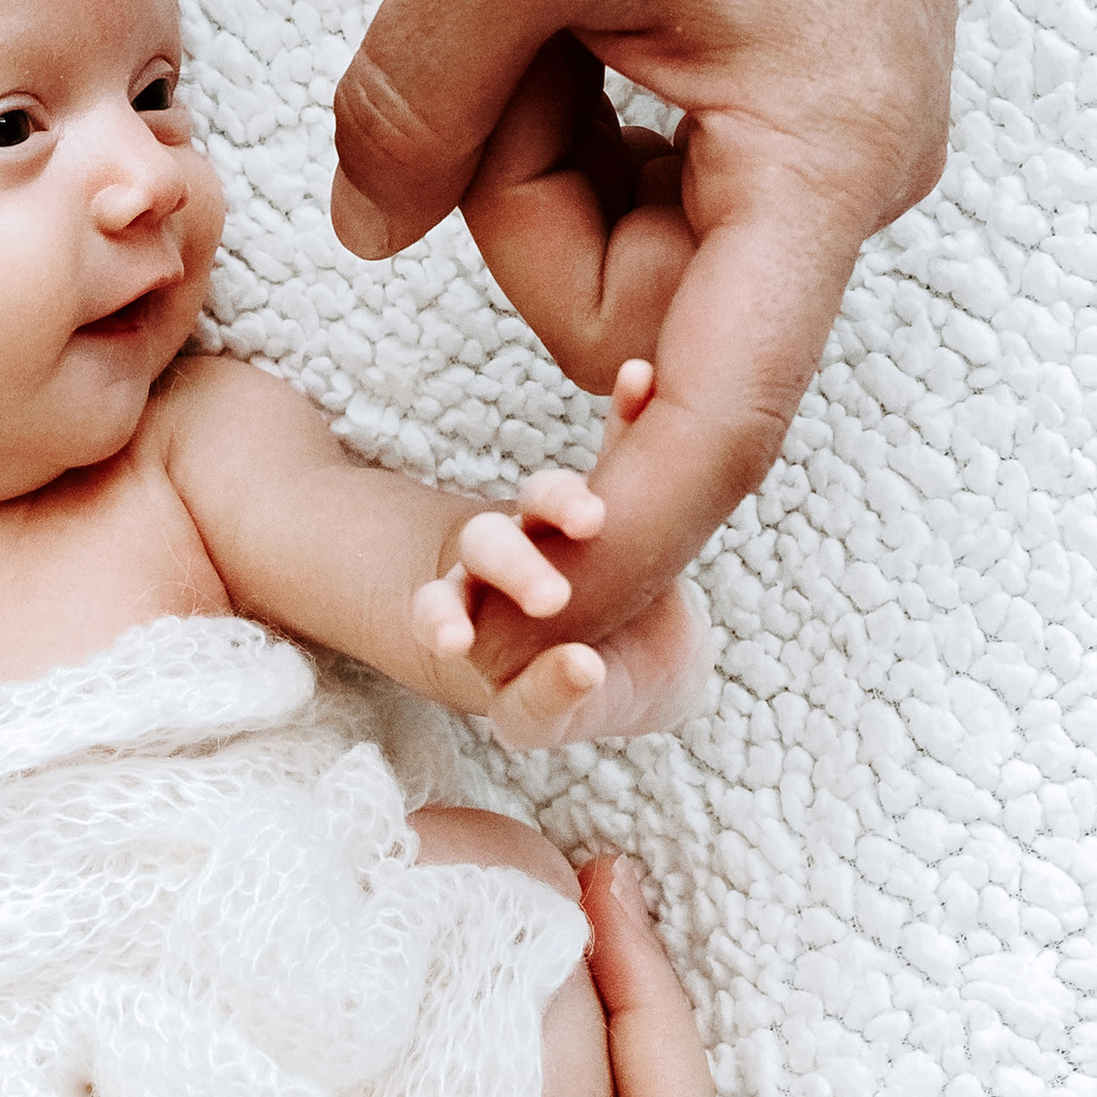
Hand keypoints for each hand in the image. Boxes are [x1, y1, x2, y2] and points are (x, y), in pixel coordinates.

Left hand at [333, 0, 958, 653]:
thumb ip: (415, 106)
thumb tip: (368, 231)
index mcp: (820, 161)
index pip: (716, 418)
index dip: (620, 536)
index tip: (530, 617)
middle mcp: (844, 183)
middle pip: (625, 321)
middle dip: (524, 204)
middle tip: (524, 31)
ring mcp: (817, 151)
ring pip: (615, 254)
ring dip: (541, 146)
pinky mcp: (777, 112)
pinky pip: (639, 185)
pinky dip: (574, 114)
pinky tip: (589, 0)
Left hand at [409, 363, 713, 745]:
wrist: (654, 659)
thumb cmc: (593, 694)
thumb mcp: (563, 716)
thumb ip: (554, 706)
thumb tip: (580, 668)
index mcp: (479, 616)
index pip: (444, 608)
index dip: (441, 618)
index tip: (454, 641)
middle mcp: (511, 560)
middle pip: (489, 546)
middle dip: (513, 569)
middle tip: (549, 599)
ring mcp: (561, 523)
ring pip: (545, 498)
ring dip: (562, 500)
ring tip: (592, 518)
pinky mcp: (621, 490)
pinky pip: (619, 443)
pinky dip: (628, 414)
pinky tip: (639, 381)